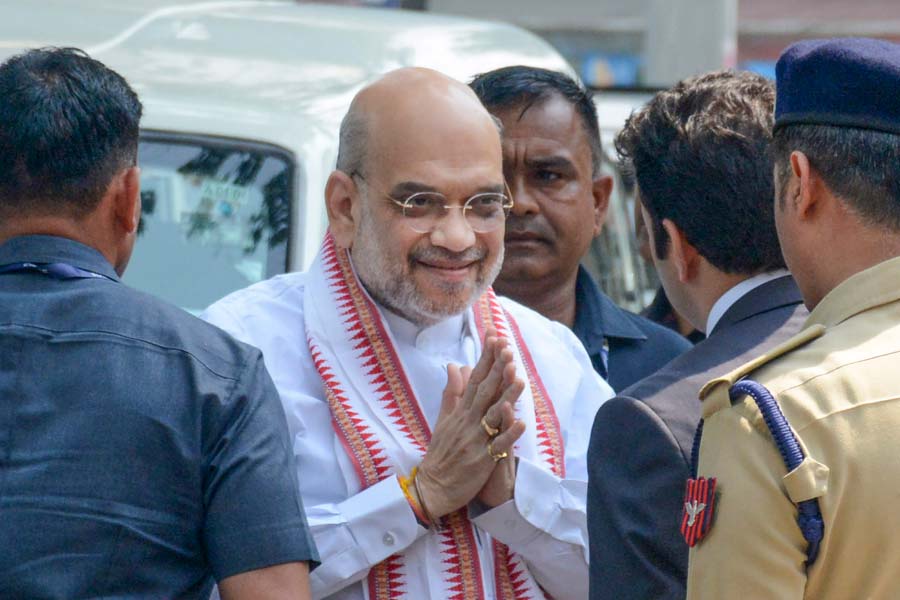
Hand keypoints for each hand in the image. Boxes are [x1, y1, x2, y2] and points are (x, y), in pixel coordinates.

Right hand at [415, 331, 523, 518]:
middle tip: (508, 349)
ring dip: (507, 397)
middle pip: (484, 391)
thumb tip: (454, 365)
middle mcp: (468, 421)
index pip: (474, 379)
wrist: (433, 487)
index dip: (485, 359)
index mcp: (460, 412)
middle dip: (497, 369)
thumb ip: (451, 392)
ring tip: (520, 378)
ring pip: (494, 415)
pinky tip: (522, 422)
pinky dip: (509, 434)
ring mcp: (475, 440)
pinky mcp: (482, 460)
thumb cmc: (440, 453)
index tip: (494, 338)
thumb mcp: (443, 419)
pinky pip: (498, 445)